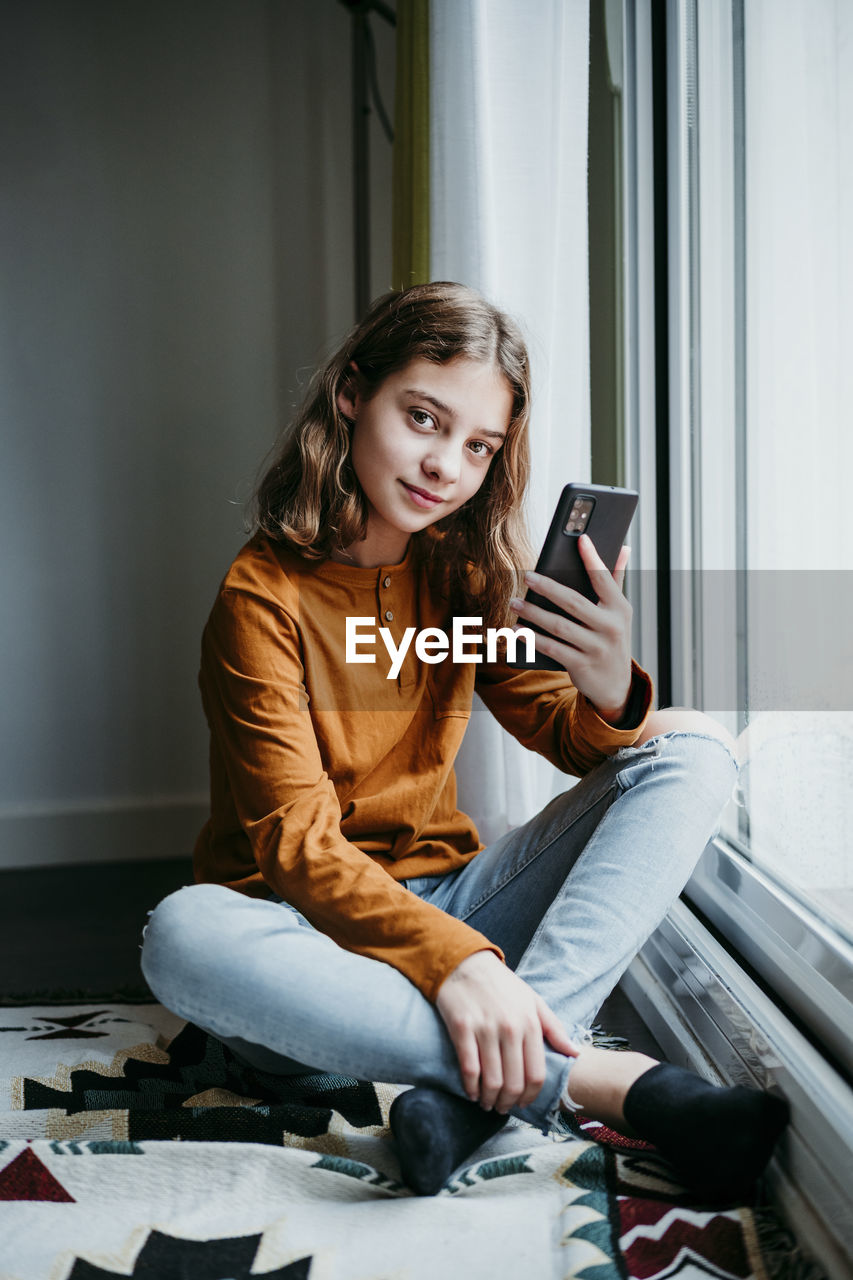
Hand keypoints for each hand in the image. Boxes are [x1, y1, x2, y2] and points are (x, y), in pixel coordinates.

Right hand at [435, 950, 577, 1113]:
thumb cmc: (502, 985)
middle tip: (503, 1107)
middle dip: (509, 1103)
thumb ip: (554, 1028)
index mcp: (530, 1023)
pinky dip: (471, 1087)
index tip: (523, 1103)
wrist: (465, 963)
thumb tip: (575, 1053)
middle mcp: (509, 1028)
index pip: (536, 1074)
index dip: (530, 1096)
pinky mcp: (461, 1029)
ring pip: (491, 1080)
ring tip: (488, 1103)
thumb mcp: (533, 1001)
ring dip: (490, 1099)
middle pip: (514, 1082)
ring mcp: (485, 1029)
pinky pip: (468, 1068)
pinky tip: (472, 1092)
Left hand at [511, 534, 632, 722]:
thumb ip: (616, 581)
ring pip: (559, 626)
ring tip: (515, 602)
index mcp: (620, 608)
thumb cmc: (612, 639)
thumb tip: (624, 548)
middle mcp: (611, 627)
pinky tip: (517, 630)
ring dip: (533, 613)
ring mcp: (597, 648)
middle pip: (573, 602)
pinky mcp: (582, 665)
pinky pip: (552, 648)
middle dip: (548, 587)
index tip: (581, 539)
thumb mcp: (619, 613)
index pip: (604, 579)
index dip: (593, 559)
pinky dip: (532, 639)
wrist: (617, 686)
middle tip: (527, 576)